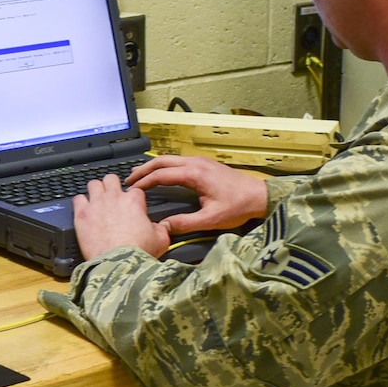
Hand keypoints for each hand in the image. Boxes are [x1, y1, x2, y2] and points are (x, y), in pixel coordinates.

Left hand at [73, 173, 171, 261]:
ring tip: (96, 200)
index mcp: (133, 201)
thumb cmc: (138, 252)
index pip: (134, 190)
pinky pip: (77, 199)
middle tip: (112, 196)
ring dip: (95, 190)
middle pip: (111, 179)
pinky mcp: (82, 214)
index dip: (133, 198)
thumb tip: (163, 226)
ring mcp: (96, 204)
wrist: (119, 263)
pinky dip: (80, 203)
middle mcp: (114, 198)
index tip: (131, 206)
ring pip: (93, 184)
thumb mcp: (161, 239)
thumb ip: (162, 228)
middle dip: (111, 185)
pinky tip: (83, 210)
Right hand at [125, 154, 269, 233]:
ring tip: (139, 177)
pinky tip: (160, 175)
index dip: (143, 182)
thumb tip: (164, 227)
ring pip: (169, 159)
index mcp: (194, 174)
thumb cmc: (238, 206)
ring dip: (153, 167)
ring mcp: (200, 162)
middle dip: (143, 170)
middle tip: (128, 180)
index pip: (161, 174)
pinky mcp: (204, 164)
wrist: (259, 196)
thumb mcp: (211, 219)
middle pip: (161, 161)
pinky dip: (164, 167)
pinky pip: (178, 161)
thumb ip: (185, 223)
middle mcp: (195, 163)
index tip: (131, 191)